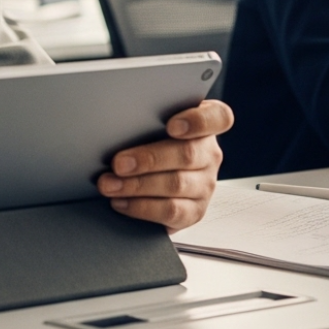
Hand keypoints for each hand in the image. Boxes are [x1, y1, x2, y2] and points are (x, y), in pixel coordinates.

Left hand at [96, 99, 233, 232]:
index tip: (171, 126)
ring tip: (110, 185)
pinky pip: (171, 211)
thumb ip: (146, 117)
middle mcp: (209, 154)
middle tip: (118, 163)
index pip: (218, 117)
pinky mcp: (195, 210)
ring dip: (137, 186)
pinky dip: (142, 207)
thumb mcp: (151, 121)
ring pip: (176, 184)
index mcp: (204, 125)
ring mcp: (205, 184)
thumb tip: (114, 120)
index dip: (198, 121)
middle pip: (187, 154)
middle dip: (148, 159)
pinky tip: (121, 201)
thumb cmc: (150, 136)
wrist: (154, 170)